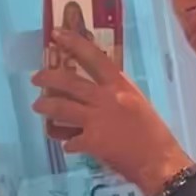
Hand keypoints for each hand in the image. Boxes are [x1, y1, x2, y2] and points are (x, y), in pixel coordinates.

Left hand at [31, 29, 192, 195]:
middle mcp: (106, 98)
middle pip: (69, 82)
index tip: (57, 34)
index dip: (74, 43)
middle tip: (36, 78)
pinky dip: (68, 143)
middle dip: (47, 78)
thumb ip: (117, 94)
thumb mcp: (138, 103)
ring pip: (61, 107)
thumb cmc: (154, 133)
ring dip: (46, 106)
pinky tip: (68, 146)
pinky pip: (71, 141)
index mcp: (120, 86)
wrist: (159, 161)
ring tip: (38, 107)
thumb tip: (98, 91)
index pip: (94, 57)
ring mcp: (96, 119)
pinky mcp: (91, 142)